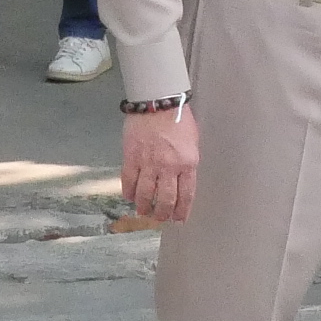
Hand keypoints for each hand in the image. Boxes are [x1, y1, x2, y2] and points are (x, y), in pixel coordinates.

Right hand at [122, 104, 199, 224]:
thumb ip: (188, 163)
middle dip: (162, 214)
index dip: (181, 212)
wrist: (157, 101)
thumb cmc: (178, 118)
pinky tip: (130, 197)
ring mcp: (148, 163)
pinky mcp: (131, 157)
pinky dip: (128, 192)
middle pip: (164, 200)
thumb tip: (183, 180)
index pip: (185, 196)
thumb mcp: (192, 142)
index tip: (179, 219)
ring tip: (144, 210)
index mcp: (187, 164)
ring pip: (145, 195)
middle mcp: (168, 167)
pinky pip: (128, 181)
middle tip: (159, 217)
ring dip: (144, 207)